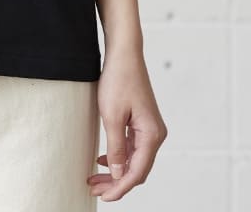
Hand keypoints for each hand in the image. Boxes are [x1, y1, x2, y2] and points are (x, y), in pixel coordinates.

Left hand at [87, 46, 167, 201]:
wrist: (124, 53)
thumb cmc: (118, 80)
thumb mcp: (112, 116)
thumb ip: (116, 148)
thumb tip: (119, 175)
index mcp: (152, 135)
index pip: (137, 172)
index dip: (120, 188)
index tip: (103, 197)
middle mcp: (156, 134)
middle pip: (137, 169)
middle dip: (116, 182)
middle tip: (95, 190)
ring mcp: (150, 128)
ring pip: (134, 159)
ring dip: (116, 170)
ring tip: (95, 179)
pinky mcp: (142, 122)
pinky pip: (133, 147)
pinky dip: (119, 156)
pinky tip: (103, 160)